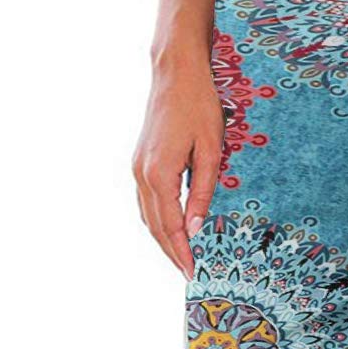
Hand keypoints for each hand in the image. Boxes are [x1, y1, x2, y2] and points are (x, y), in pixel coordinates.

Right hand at [132, 56, 224, 277]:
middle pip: (154, 227)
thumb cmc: (199, 106)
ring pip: (147, 217)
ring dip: (163, 240)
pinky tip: (171, 231)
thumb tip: (195, 230)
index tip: (194, 274)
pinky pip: (146, 202)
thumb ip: (202, 193)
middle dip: (172, 253)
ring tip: (183, 259)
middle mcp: (141, 174)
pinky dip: (157, 222)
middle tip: (190, 275)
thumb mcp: (210, 152)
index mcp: (158, 174)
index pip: (170, 227)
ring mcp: (137, 168)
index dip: (182, 253)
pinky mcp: (140, 162)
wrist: (175, 73)